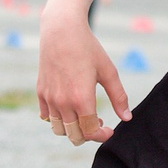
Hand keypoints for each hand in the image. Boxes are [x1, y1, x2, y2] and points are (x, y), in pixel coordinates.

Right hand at [37, 9, 130, 145]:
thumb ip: (118, 97)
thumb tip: (127, 118)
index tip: (109, 130)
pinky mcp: (41, 92)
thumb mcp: (108, 71)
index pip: (90, 132)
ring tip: (84, 115)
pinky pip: (46, 117)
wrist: (61, 31)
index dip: (102, 135)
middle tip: (99, 123)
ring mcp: (49, 98)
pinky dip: (57, 119)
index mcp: (81, 99)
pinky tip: (68, 107)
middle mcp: (63, 102)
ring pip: (59, 129)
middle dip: (88, 135)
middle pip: (74, 136)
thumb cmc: (88, 49)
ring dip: (72, 129)